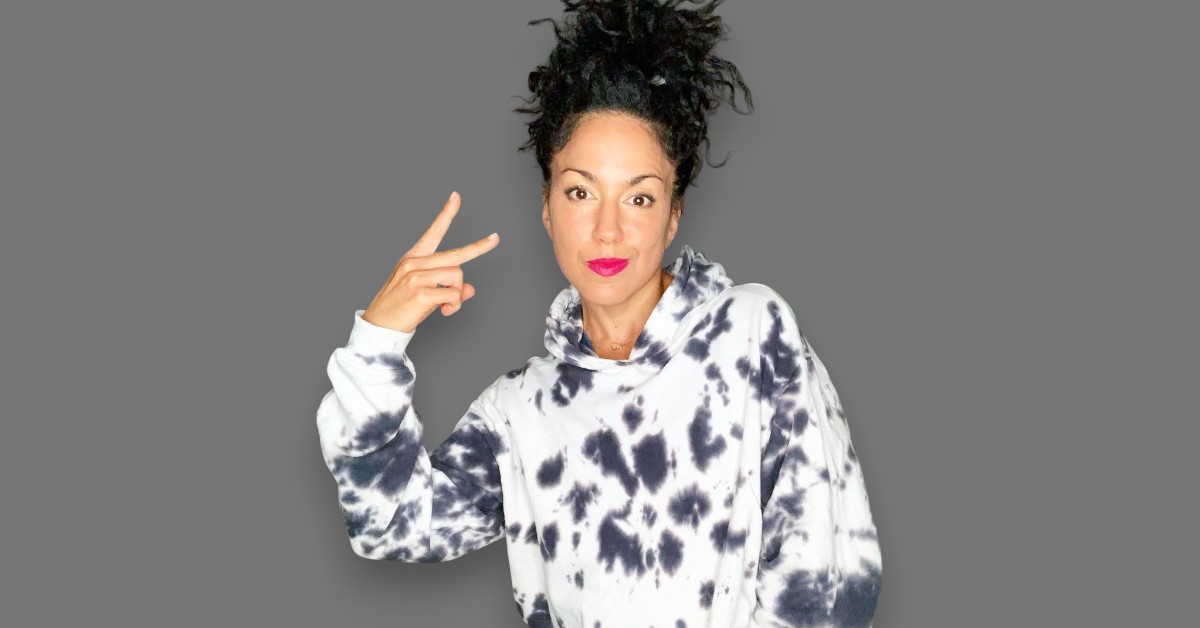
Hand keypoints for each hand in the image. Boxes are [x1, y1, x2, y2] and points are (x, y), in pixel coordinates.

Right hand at [362, 191, 498, 332]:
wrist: (379, 326)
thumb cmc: (401, 308)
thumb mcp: (426, 293)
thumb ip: (447, 288)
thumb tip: (470, 289)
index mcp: (413, 258)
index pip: (433, 232)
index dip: (446, 214)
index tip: (456, 197)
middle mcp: (414, 263)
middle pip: (456, 255)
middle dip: (479, 248)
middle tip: (496, 239)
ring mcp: (416, 277)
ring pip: (457, 277)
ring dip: (457, 294)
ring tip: (446, 306)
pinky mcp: (420, 293)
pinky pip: (453, 294)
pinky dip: (453, 305)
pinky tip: (443, 311)